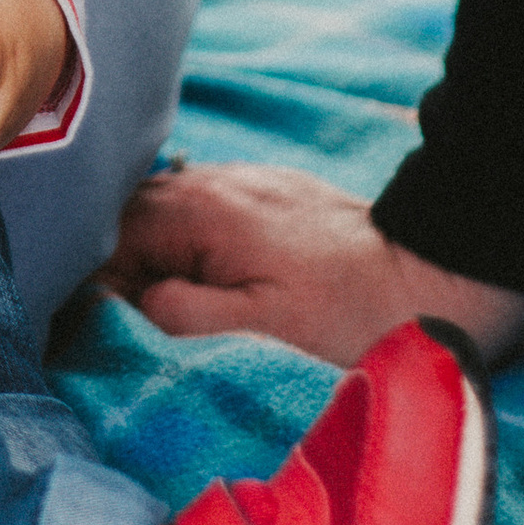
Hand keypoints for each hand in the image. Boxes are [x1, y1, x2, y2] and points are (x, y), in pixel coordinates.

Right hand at [102, 159, 523, 368]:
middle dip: (115, 278)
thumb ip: (169, 313)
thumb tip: (112, 303)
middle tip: (137, 338)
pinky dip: (189, 254)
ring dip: (154, 267)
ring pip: (160, 222)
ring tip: (174, 321)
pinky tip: (211, 290)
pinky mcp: (266, 198)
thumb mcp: (253, 333)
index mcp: (192, 210)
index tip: (99, 342)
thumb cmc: (348, 319)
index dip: (88, 294)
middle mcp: (205, 182)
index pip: (95, 242)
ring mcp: (237, 183)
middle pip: (120, 226)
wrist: (435, 279)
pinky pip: (199, 221)